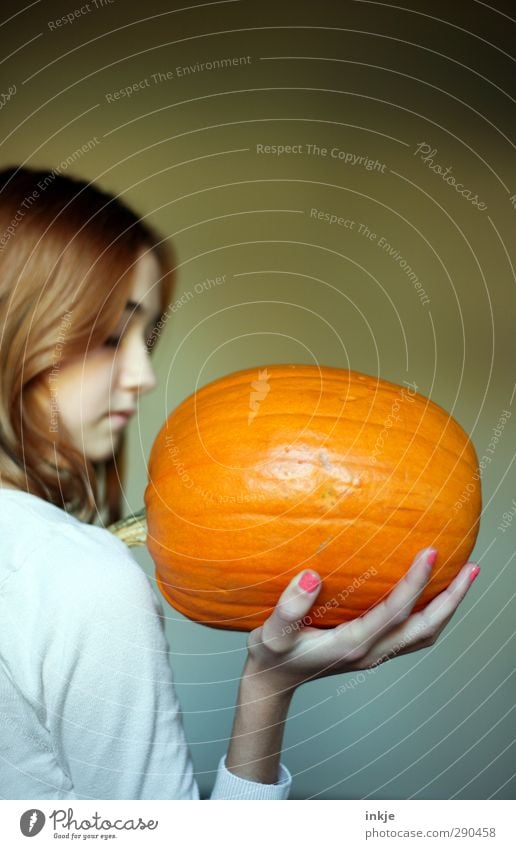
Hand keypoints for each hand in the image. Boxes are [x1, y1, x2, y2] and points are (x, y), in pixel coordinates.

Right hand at [246, 548, 480, 693]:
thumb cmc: (272, 656)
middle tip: (471, 567)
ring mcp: (376, 654)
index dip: (415, 582)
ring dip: (448, 607)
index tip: (430, 551)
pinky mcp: (375, 650)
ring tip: (464, 576)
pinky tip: (433, 592)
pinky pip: (414, 634)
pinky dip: (432, 613)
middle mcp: (371, 652)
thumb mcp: (271, 634)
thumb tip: (312, 576)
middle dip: (452, 599)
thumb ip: (289, 608)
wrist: (273, 682)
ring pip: (425, 633)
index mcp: (351, 645)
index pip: (394, 611)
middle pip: (425, 628)